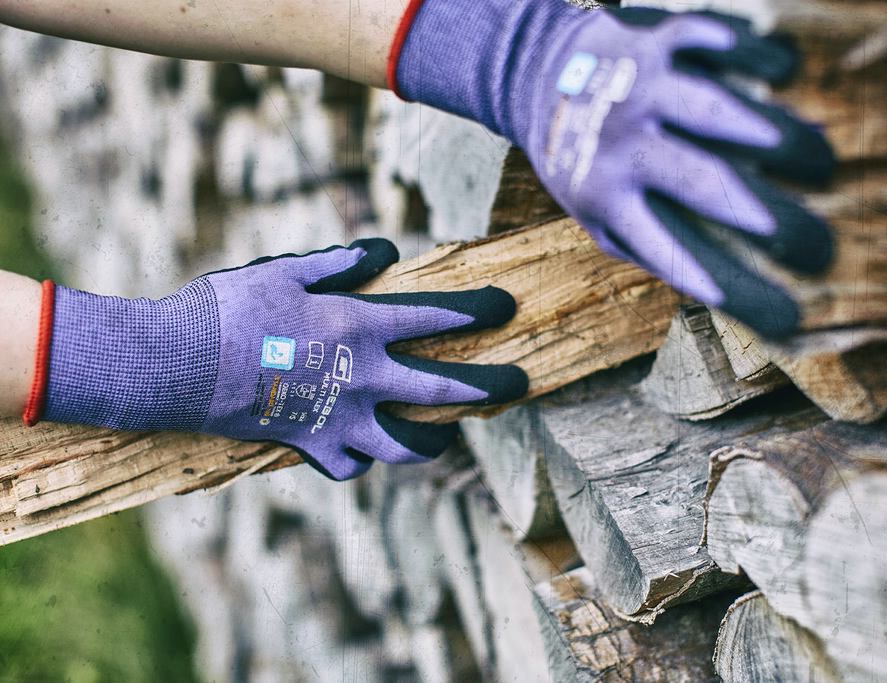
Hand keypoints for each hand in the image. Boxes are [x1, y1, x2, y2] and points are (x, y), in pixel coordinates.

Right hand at [39, 240, 526, 479]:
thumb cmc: (230, 308)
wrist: (177, 364)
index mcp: (360, 325)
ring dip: (433, 440)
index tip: (507, 307)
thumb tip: (386, 249)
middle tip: (521, 386)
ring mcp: (340, 418)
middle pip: (444, 389)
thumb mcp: (287, 269)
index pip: (437, 316)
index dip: (478, 310)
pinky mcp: (311, 446)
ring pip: (406, 444)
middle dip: (490, 387)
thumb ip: (343, 262)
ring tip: (444, 436)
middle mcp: (363, 377)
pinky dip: (362, 460)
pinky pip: (351, 465)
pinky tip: (365, 450)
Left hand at [393, 3, 834, 337]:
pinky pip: (712, 43)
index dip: (722, 284)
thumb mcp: (598, 211)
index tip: (777, 315)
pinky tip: (785, 71)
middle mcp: (624, 146)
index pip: (670, 251)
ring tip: (815, 156)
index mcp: (607, 197)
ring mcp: (641, 90)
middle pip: (702, 183)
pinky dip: (751, 53)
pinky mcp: (658, 42)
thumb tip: (733, 255)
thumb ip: (655, 235)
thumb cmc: (581, 160)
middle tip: (813, 244)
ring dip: (766, 134)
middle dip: (761, 215)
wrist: (533, 77)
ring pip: (711, 110)